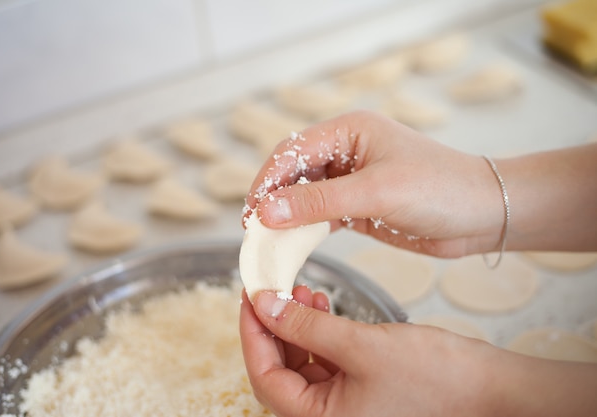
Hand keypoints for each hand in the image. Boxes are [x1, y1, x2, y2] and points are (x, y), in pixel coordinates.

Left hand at [240, 287, 497, 416]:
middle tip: (272, 290)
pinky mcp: (360, 391)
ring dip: (297, 325)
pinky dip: (319, 333)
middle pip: (280, 371)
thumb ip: (307, 326)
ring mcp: (345, 406)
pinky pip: (326, 362)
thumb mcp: (361, 346)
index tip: (249, 297)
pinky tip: (321, 305)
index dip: (252, 333)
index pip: (266, 377)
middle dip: (275, 326)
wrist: (490, 390)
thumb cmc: (437, 379)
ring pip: (302, 363)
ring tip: (302, 291)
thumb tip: (265, 306)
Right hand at [244, 110, 504, 257]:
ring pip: (304, 196)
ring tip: (267, 242)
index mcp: (348, 131)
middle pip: (293, 173)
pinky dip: (305, 230)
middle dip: (272, 200)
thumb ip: (320, 201)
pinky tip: (293, 245)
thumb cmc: (439, 189)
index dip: (267, 181)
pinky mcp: (359, 206)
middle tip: (254, 231)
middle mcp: (346, 151)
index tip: (250, 213)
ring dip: (286, 217)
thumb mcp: (377, 192)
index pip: (292, 152)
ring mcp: (351, 180)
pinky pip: (321, 215)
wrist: (483, 215)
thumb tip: (267, 211)